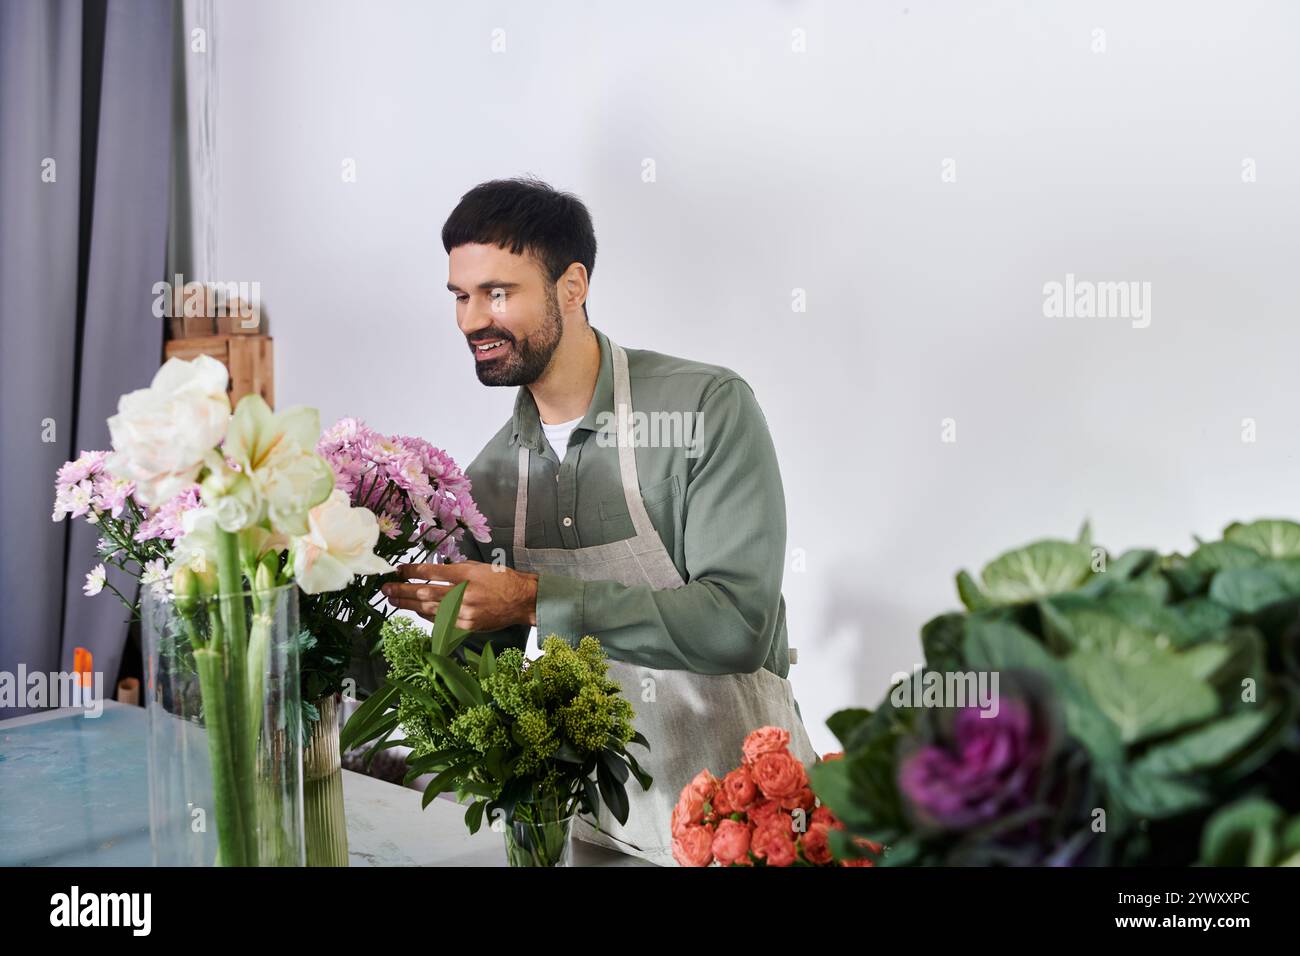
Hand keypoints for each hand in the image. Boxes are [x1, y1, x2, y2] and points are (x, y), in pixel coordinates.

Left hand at [380, 561, 537, 631]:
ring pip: (429, 609)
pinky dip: (426, 614)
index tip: (399, 570)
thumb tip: (430, 573)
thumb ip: (455, 571)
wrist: (521, 601)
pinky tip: (415, 610)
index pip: (432, 572)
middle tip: (386, 588)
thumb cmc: (502, 580)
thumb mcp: (478, 566)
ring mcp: (464, 612)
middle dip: (402, 590)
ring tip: (393, 600)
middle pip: (425, 592)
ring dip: (408, 604)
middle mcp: (464, 594)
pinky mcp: (466, 626)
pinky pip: (440, 621)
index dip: (412, 571)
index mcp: (467, 574)